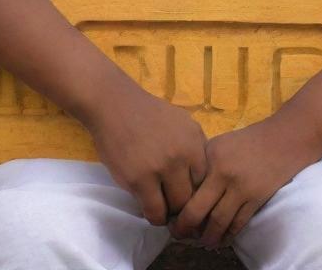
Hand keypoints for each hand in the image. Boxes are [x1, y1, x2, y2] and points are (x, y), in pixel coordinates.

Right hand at [84, 81, 207, 226]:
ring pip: (176, 207)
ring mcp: (161, 167)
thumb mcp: (181, 122)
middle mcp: (183, 153)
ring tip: (162, 209)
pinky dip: (154, 216)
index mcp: (195, 139)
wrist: (114, 105)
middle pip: (194, 194)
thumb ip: (194, 146)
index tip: (186, 193)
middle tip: (174, 205)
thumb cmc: (147, 114)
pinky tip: (149, 208)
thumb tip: (201, 177)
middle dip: (184, 204)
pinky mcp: (139, 180)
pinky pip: (154, 211)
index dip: (196, 189)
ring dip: (170, 212)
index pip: (206, 178)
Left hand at [169, 116, 321, 248]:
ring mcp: (240, 187)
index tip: (171, 216)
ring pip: (217, 222)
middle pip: (196, 209)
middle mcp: (221, 172)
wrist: (283, 139)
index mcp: (209, 156)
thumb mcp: (221, 145)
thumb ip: (204, 165)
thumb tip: (185, 191)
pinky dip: (227, 236)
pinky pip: (237, 224)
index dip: (176, 205)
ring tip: (202, 242)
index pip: (186, 187)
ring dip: (207, 237)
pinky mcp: (256, 199)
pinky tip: (222, 239)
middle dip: (184, 228)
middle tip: (179, 235)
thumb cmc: (249, 142)